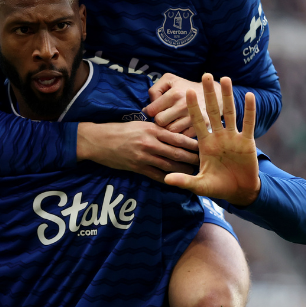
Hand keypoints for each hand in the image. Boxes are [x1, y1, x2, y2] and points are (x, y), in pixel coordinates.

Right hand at [77, 121, 198, 182]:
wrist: (99, 140)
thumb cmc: (120, 130)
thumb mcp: (140, 124)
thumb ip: (156, 129)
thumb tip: (174, 133)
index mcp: (152, 130)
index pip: (178, 137)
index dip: (192, 144)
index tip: (204, 147)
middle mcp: (150, 143)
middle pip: (177, 153)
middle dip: (193, 159)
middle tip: (206, 163)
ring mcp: (144, 157)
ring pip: (169, 166)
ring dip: (184, 171)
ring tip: (195, 174)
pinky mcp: (137, 168)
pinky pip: (157, 176)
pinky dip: (168, 179)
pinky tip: (177, 182)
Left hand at [143, 73, 218, 135]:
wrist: (212, 93)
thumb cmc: (185, 87)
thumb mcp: (169, 80)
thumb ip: (154, 90)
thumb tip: (147, 109)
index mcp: (174, 94)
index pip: (151, 111)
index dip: (151, 112)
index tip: (156, 111)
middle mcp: (184, 105)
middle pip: (160, 122)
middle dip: (160, 121)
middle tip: (165, 117)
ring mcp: (194, 116)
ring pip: (171, 132)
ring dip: (170, 129)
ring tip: (174, 122)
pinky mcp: (203, 125)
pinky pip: (184, 137)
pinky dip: (182, 134)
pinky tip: (183, 127)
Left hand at [163, 74, 260, 204]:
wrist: (239, 192)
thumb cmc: (217, 187)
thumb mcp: (200, 185)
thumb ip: (185, 181)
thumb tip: (166, 180)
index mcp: (205, 144)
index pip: (197, 121)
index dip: (193, 107)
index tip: (187, 91)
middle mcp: (218, 137)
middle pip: (213, 111)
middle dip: (209, 94)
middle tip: (205, 74)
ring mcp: (233, 138)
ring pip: (230, 113)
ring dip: (228, 96)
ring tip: (225, 78)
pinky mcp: (247, 142)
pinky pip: (248, 124)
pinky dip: (249, 110)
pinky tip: (250, 96)